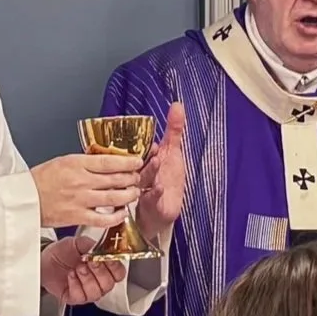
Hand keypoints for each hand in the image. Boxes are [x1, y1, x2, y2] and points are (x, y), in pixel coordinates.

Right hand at [29, 152, 139, 228]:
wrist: (24, 198)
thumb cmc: (41, 180)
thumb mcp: (63, 161)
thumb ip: (85, 163)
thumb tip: (107, 164)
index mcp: (77, 163)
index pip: (110, 161)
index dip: (128, 162)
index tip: (137, 162)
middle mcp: (81, 181)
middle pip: (116, 179)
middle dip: (132, 178)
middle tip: (137, 178)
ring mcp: (80, 200)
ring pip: (114, 198)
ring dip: (129, 195)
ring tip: (134, 193)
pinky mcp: (77, 217)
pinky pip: (103, 219)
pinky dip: (116, 216)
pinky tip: (122, 213)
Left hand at [39, 234, 126, 305]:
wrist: (45, 260)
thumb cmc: (63, 252)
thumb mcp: (78, 243)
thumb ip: (91, 245)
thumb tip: (101, 247)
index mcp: (105, 267)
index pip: (119, 272)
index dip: (114, 266)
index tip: (105, 257)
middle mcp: (99, 281)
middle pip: (109, 284)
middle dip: (99, 272)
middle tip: (88, 261)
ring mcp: (88, 291)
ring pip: (97, 292)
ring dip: (87, 279)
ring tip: (77, 268)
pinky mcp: (76, 298)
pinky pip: (81, 297)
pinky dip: (75, 285)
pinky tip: (71, 276)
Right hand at [135, 102, 187, 238]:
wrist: (161, 211)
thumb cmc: (165, 179)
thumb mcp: (172, 151)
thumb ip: (174, 129)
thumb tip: (177, 104)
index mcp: (143, 159)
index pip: (139, 148)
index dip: (141, 143)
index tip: (149, 138)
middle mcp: (141, 172)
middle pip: (139, 163)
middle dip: (146, 156)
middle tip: (154, 150)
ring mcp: (144, 189)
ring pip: (144, 179)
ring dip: (151, 171)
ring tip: (157, 162)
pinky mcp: (152, 204)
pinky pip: (152, 199)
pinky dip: (155, 193)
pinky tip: (160, 188)